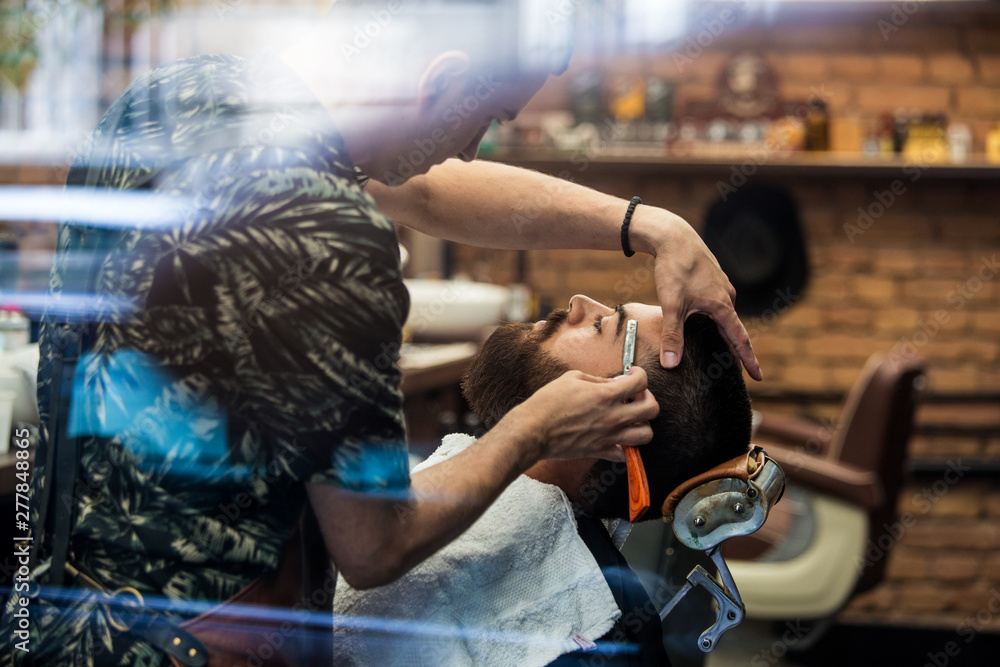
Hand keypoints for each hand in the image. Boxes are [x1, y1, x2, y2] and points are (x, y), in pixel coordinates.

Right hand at [504, 366, 658, 462]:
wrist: (533, 430)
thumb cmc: (548, 402)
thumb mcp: (572, 378)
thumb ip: (598, 379)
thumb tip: (615, 383)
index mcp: (605, 395)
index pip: (641, 383)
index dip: (640, 375)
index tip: (633, 375)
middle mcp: (612, 416)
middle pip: (652, 409)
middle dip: (648, 399)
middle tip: (635, 396)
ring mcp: (608, 436)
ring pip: (646, 435)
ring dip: (642, 424)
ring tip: (631, 418)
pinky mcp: (600, 451)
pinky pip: (625, 454)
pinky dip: (626, 447)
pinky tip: (617, 437)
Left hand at [632, 207, 762, 380]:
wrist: (673, 236)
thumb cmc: (675, 268)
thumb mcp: (672, 305)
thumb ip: (672, 336)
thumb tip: (671, 365)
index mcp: (722, 305)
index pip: (740, 339)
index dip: (748, 360)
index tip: (759, 377)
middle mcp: (726, 296)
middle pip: (733, 329)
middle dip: (736, 350)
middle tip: (740, 370)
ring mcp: (720, 286)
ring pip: (724, 316)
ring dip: (724, 333)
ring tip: (722, 349)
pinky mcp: (711, 279)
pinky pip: (717, 304)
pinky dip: (715, 318)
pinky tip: (706, 322)